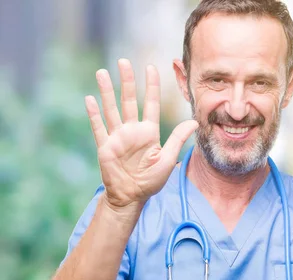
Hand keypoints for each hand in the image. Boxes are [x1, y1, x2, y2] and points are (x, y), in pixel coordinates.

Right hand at [85, 59, 197, 209]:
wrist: (132, 196)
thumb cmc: (151, 180)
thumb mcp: (167, 158)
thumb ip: (178, 138)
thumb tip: (194, 121)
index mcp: (148, 132)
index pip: (150, 104)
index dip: (150, 86)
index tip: (150, 67)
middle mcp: (132, 131)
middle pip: (128, 101)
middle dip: (126, 81)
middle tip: (123, 62)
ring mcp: (117, 137)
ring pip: (111, 109)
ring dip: (106, 91)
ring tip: (101, 72)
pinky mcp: (105, 147)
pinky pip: (99, 128)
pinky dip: (94, 114)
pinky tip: (90, 99)